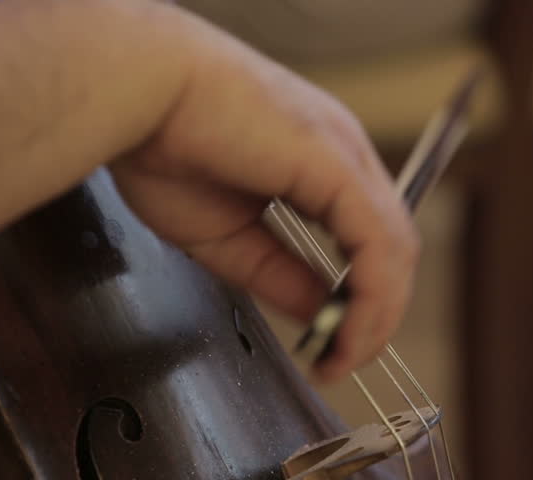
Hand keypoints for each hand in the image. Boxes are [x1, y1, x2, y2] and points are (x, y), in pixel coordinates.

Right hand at [110, 3, 419, 381]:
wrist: (136, 90)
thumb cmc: (164, 144)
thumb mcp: (231, 237)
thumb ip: (281, 275)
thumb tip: (322, 313)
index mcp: (320, 166)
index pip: (368, 240)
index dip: (363, 297)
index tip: (337, 344)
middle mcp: (344, 156)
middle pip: (391, 246)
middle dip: (376, 312)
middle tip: (347, 358)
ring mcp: (346, 155)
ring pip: (395, 247)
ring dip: (378, 313)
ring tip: (348, 355)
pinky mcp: (337, 163)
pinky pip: (377, 241)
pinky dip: (373, 294)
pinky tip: (351, 328)